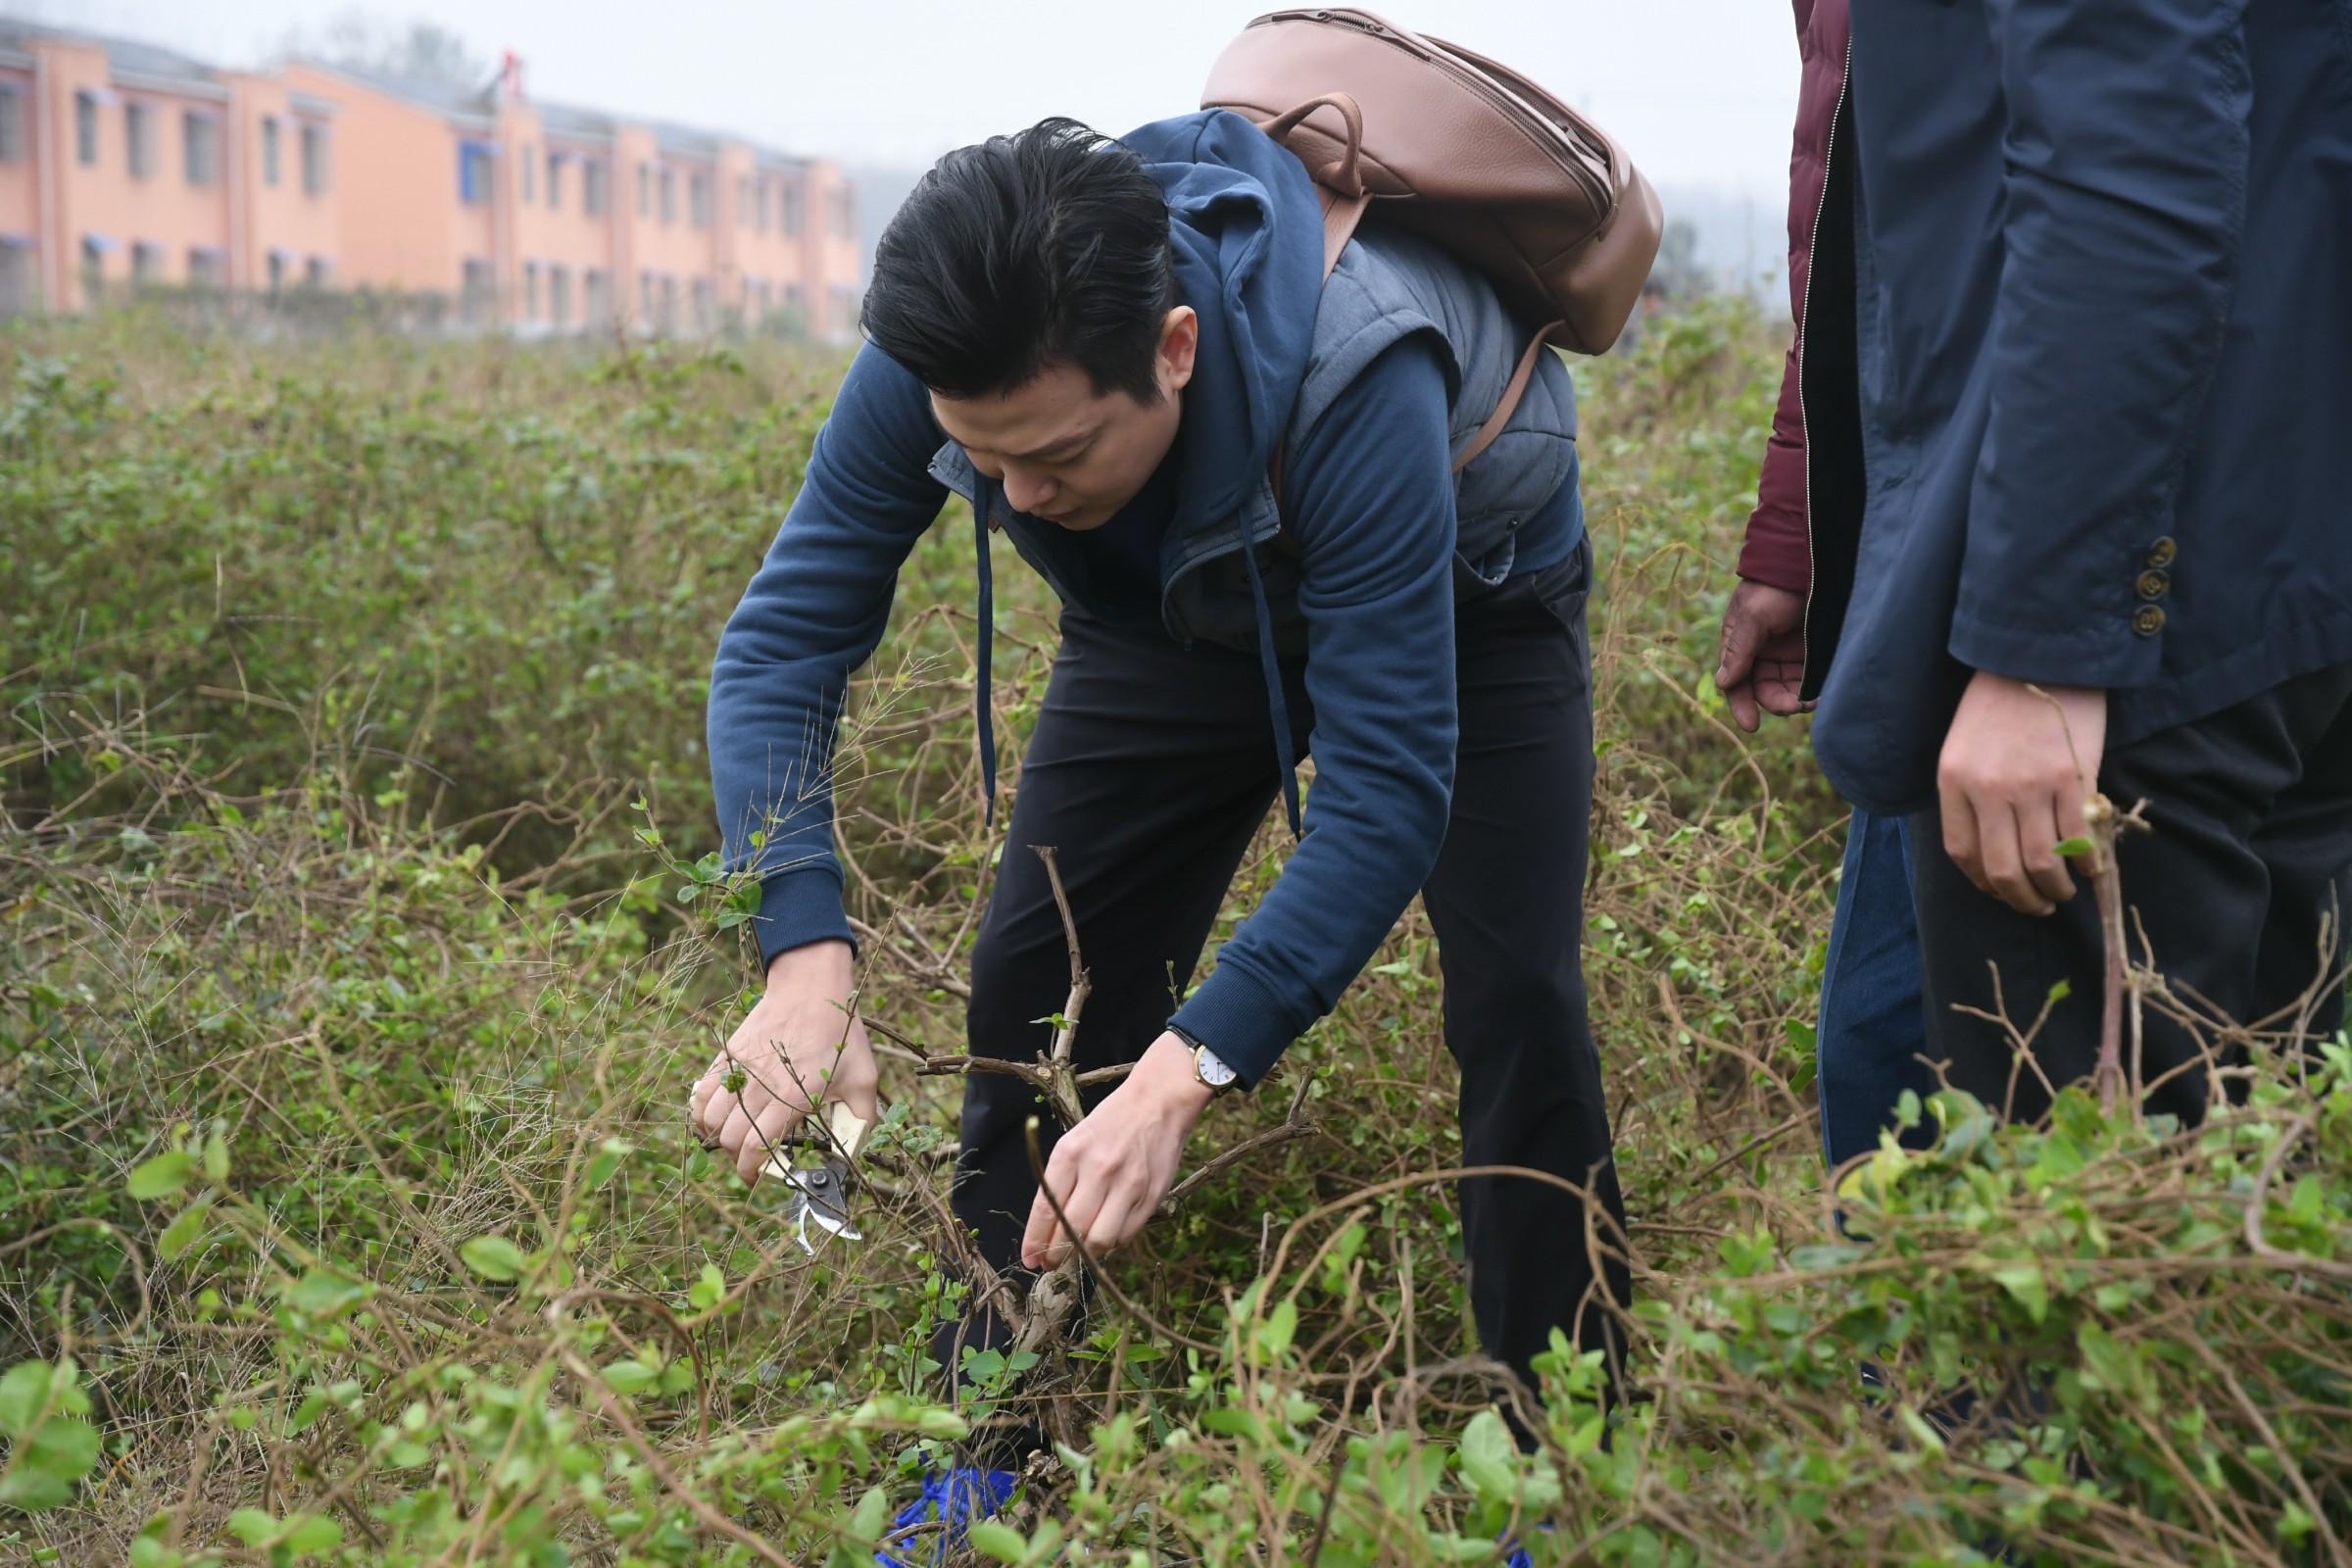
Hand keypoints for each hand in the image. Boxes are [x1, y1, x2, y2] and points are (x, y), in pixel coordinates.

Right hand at [690, 941, 879, 1183]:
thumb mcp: (864, 1078)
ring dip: (716, 1136)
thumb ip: (862, 1118)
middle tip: (749, 1159)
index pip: (755, 1146)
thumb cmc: (839, 1034)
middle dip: (735, 1158)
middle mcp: (760, 1086)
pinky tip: (715, 1116)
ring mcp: (739, 1069)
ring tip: (732, 1139)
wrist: (811, 988)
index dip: (751, 1171)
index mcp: (792, 1097)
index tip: (756, 1178)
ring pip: (708, 1117)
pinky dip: (701, 1110)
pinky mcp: (727, 1055)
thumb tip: (856, 1146)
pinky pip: (701, 1091)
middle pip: (728, 1138)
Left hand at [1020, 1033, 1213, 1269]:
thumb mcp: (1075, 1141)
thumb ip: (1062, 1181)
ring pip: (1100, 1240)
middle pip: (1071, 1230)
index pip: (1046, 1207)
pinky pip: (1126, 1233)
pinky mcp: (1151, 1195)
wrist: (1158, 1102)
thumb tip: (1048, 1227)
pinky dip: (1112, 1242)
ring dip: (1086, 1254)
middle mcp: (1099, 1169)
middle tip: (1051, 1263)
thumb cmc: (1110, 1122)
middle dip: (1056, 1255)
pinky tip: (1106, 1236)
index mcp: (1071, 1153)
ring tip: (1079, 1253)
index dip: (1035, 1240)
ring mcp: (1128, 1184)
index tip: (1029, 1259)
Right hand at [1714, 579, 1808, 732]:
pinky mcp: (1812, 654)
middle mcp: (1762, 654)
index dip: (1741, 705)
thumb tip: (1723, 683)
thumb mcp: (1753, 615)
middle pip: (1764, 691)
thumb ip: (1740, 650)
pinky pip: (1809, 681)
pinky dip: (1813, 691)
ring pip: (1788, 689)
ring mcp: (1788, 655)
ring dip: (1797, 700)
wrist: (1809, 562)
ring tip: (1812, 701)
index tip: (1752, 725)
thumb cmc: (1774, 587)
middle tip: (1795, 706)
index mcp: (1740, 645)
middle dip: (1777, 703)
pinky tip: (1822, 694)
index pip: (1736, 682)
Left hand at [1937, 672, 2106, 914]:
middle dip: (2022, 900)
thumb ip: (1969, 794)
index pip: (1962, 853)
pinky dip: (2088, 863)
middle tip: (2039, 907)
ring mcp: (2031, 785)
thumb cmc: (1998, 702)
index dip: (1984, 884)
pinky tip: (2092, 869)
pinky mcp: (2072, 778)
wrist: (2039, 656)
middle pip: (2003, 869)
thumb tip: (1992, 850)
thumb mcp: (1962, 747)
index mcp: (1953, 781)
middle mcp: (1987, 789)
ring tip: (2064, 892)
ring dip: (2056, 889)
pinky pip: (2080, 838)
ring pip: (2043, 862)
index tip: (2001, 892)